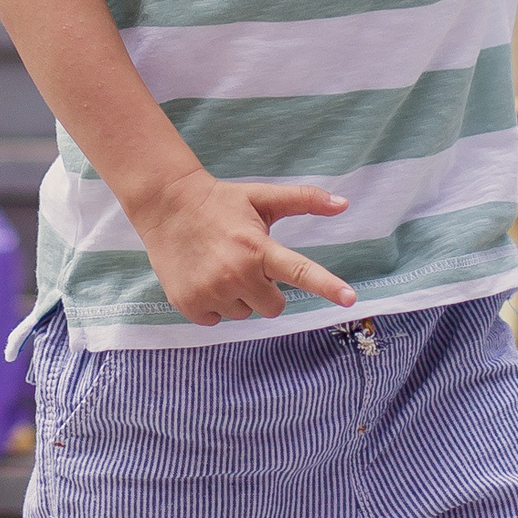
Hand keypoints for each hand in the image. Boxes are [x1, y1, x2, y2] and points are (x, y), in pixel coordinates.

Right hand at [135, 171, 356, 326]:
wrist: (166, 204)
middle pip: (273, 307)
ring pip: (244, 314)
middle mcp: (237, 273)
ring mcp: (211, 291)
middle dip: (266, 291)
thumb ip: (304, 200)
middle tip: (247, 264)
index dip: (328, 286)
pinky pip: (217, 320)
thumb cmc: (221, 202)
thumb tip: (344, 203)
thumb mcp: (263, 198)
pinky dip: (213, 304)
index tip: (351, 299)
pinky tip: (204, 278)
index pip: (301, 271)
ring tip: (221, 267)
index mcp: (258, 248)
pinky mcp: (190, 305)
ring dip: (238, 297)